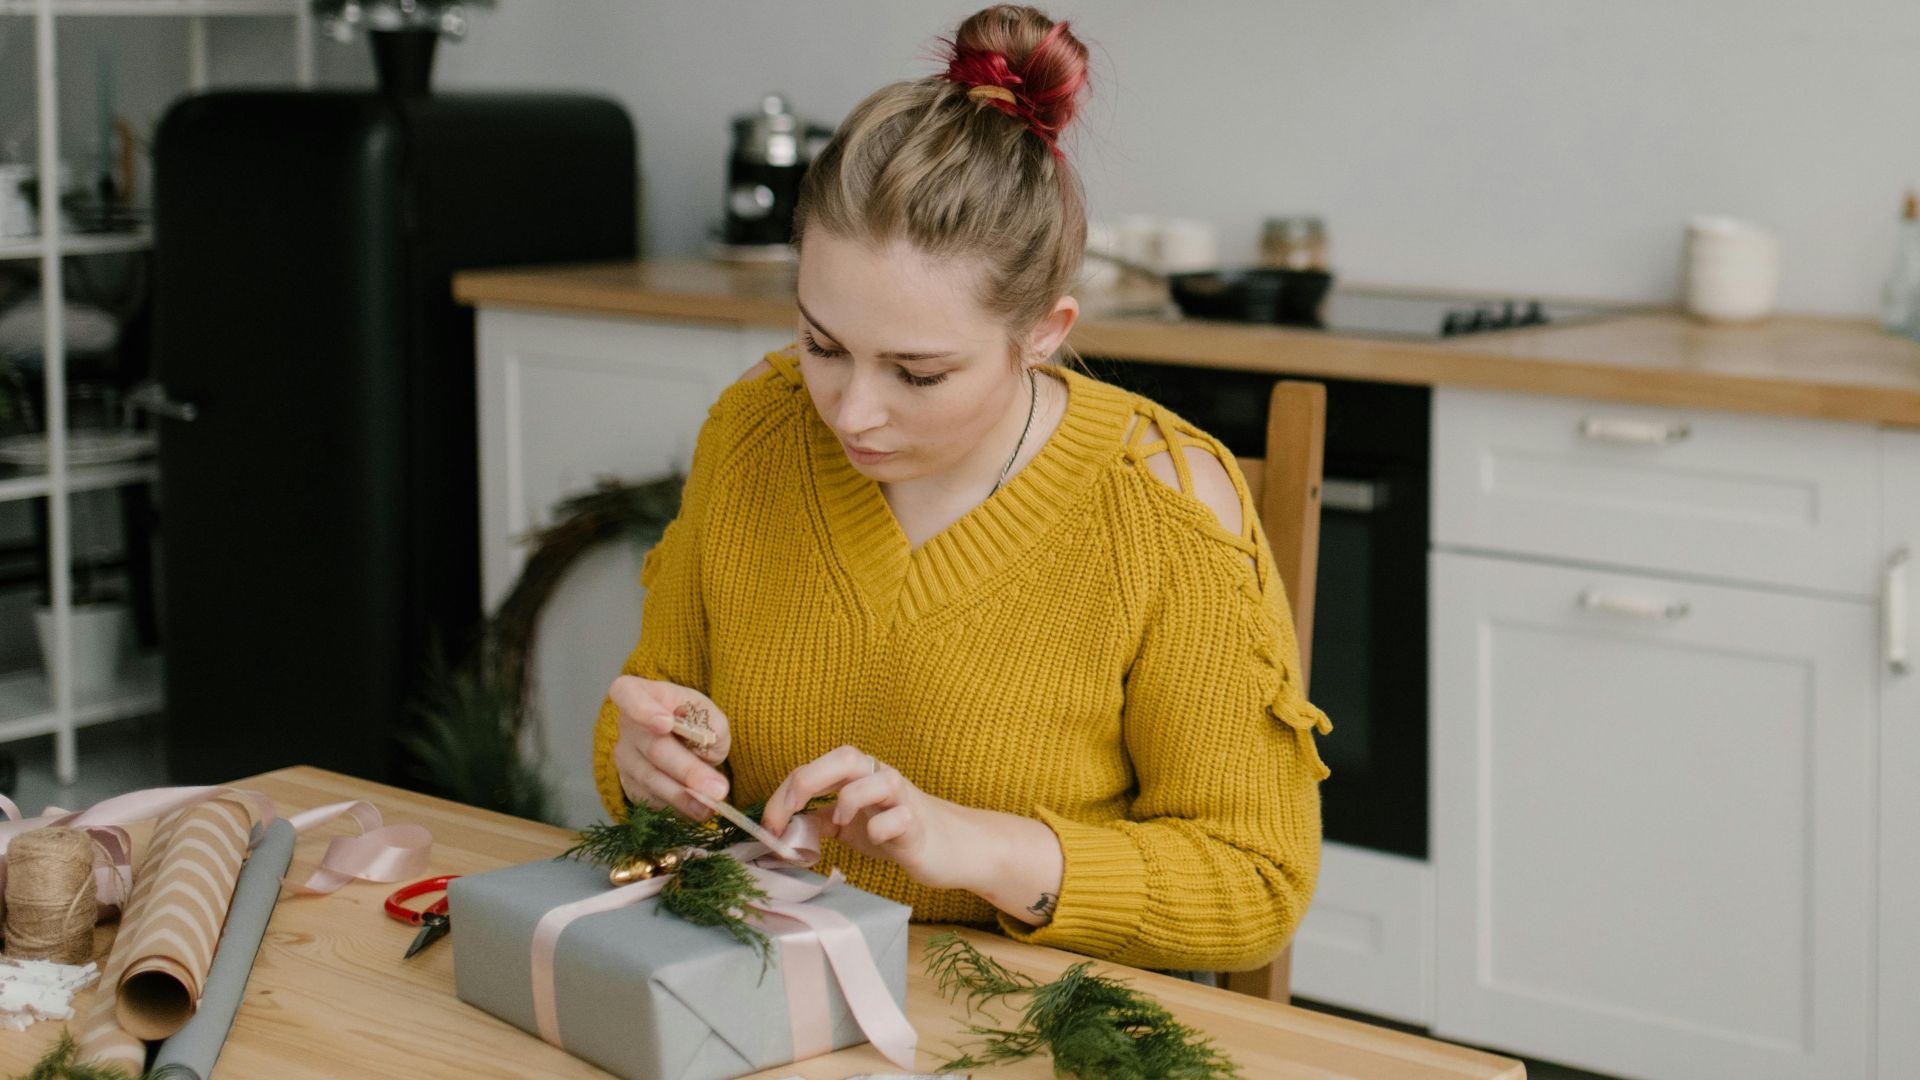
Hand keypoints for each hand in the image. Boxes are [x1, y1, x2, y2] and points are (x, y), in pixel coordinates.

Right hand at [608, 676, 729, 819]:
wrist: (677, 738)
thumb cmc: (689, 718)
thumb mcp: (705, 710)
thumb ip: (711, 721)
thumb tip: (710, 742)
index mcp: (641, 693)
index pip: (627, 693)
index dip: (642, 709)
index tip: (665, 724)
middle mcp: (627, 725)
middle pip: (654, 748)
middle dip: (687, 771)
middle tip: (717, 789)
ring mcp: (625, 757)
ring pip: (652, 780)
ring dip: (683, 797)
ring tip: (710, 807)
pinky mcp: (629, 784)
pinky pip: (650, 799)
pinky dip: (674, 807)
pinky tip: (695, 811)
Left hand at [759, 745, 971, 889]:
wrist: (949, 848)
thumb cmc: (896, 831)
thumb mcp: (847, 824)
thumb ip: (817, 820)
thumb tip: (779, 830)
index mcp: (858, 773)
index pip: (813, 770)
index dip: (783, 796)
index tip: (768, 828)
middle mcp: (880, 776)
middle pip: (845, 757)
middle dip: (807, 783)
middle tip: (787, 818)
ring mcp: (902, 798)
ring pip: (876, 779)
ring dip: (848, 801)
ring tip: (839, 824)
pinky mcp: (919, 825)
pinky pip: (899, 818)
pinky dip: (880, 828)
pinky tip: (877, 839)